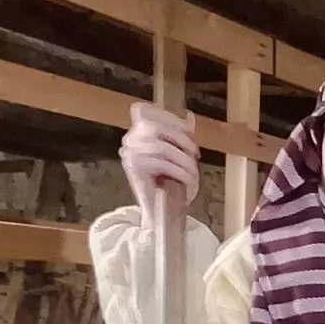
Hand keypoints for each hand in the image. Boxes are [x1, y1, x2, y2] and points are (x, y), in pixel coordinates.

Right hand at [121, 103, 199, 226]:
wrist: (161, 212)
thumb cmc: (171, 182)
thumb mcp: (178, 155)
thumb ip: (180, 136)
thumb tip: (189, 117)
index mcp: (137, 132)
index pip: (143, 111)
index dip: (167, 116)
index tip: (188, 128)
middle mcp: (129, 141)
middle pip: (154, 127)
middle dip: (181, 139)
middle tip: (195, 154)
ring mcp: (129, 155)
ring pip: (160, 147)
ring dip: (183, 160)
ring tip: (193, 172)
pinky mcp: (134, 170)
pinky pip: (160, 164)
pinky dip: (180, 172)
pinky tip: (188, 180)